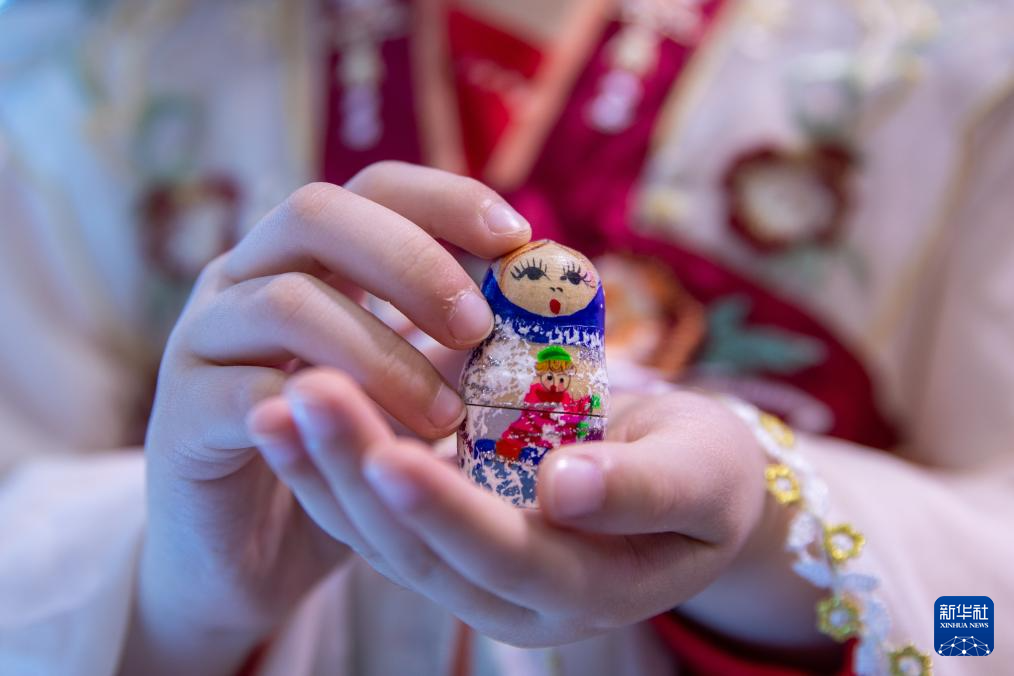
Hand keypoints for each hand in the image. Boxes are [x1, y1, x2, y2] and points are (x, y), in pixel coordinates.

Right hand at [120, 163, 531, 675]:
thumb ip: (459, 345)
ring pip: (285, 302)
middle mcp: (247, 277)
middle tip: (475, 327)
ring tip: (447, 417)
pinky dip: (326, 413)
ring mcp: (206, 338)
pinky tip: (377, 448)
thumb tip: (544, 309)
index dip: (446, 198)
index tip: (515, 237)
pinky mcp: (183, 412)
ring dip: (381, 352)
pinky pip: (249, 391)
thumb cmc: (344, 454)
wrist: (249, 551)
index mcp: (309, 259)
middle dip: (411, 262)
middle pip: (317, 213)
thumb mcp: (414, 387)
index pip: (374, 188)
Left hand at [245, 376, 771, 647]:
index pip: (502, 555)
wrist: (682, 479)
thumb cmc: (706, 471)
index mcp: (584, 587)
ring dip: (326, 472)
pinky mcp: (444, 534)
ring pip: (382, 536)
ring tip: (279, 401)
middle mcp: (512, 597)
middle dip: (358, 475)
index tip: (388, 451)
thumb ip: (645, 490)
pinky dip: (331, 467)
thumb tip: (568, 490)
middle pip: (421, 549)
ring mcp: (470, 570)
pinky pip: (376, 512)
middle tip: (306, 394)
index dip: (445, 509)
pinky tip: (290, 413)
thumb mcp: (703, 475)